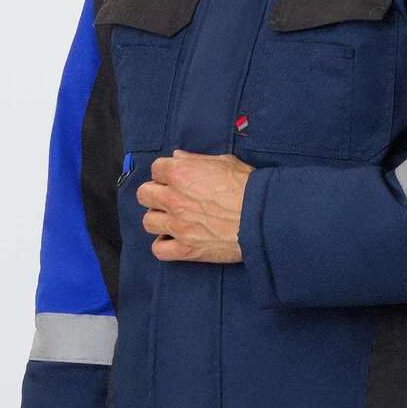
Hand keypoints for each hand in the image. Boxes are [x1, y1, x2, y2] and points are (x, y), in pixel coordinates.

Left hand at [138, 150, 252, 263]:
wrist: (262, 216)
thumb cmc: (248, 187)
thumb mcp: (224, 162)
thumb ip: (196, 160)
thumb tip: (179, 157)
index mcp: (181, 173)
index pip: (156, 169)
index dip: (165, 174)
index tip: (173, 179)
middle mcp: (174, 198)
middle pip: (144, 194)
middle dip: (155, 195)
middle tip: (169, 199)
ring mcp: (178, 225)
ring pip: (148, 221)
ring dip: (158, 220)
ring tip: (171, 220)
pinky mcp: (186, 249)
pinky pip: (159, 250)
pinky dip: (163, 246)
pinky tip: (174, 240)